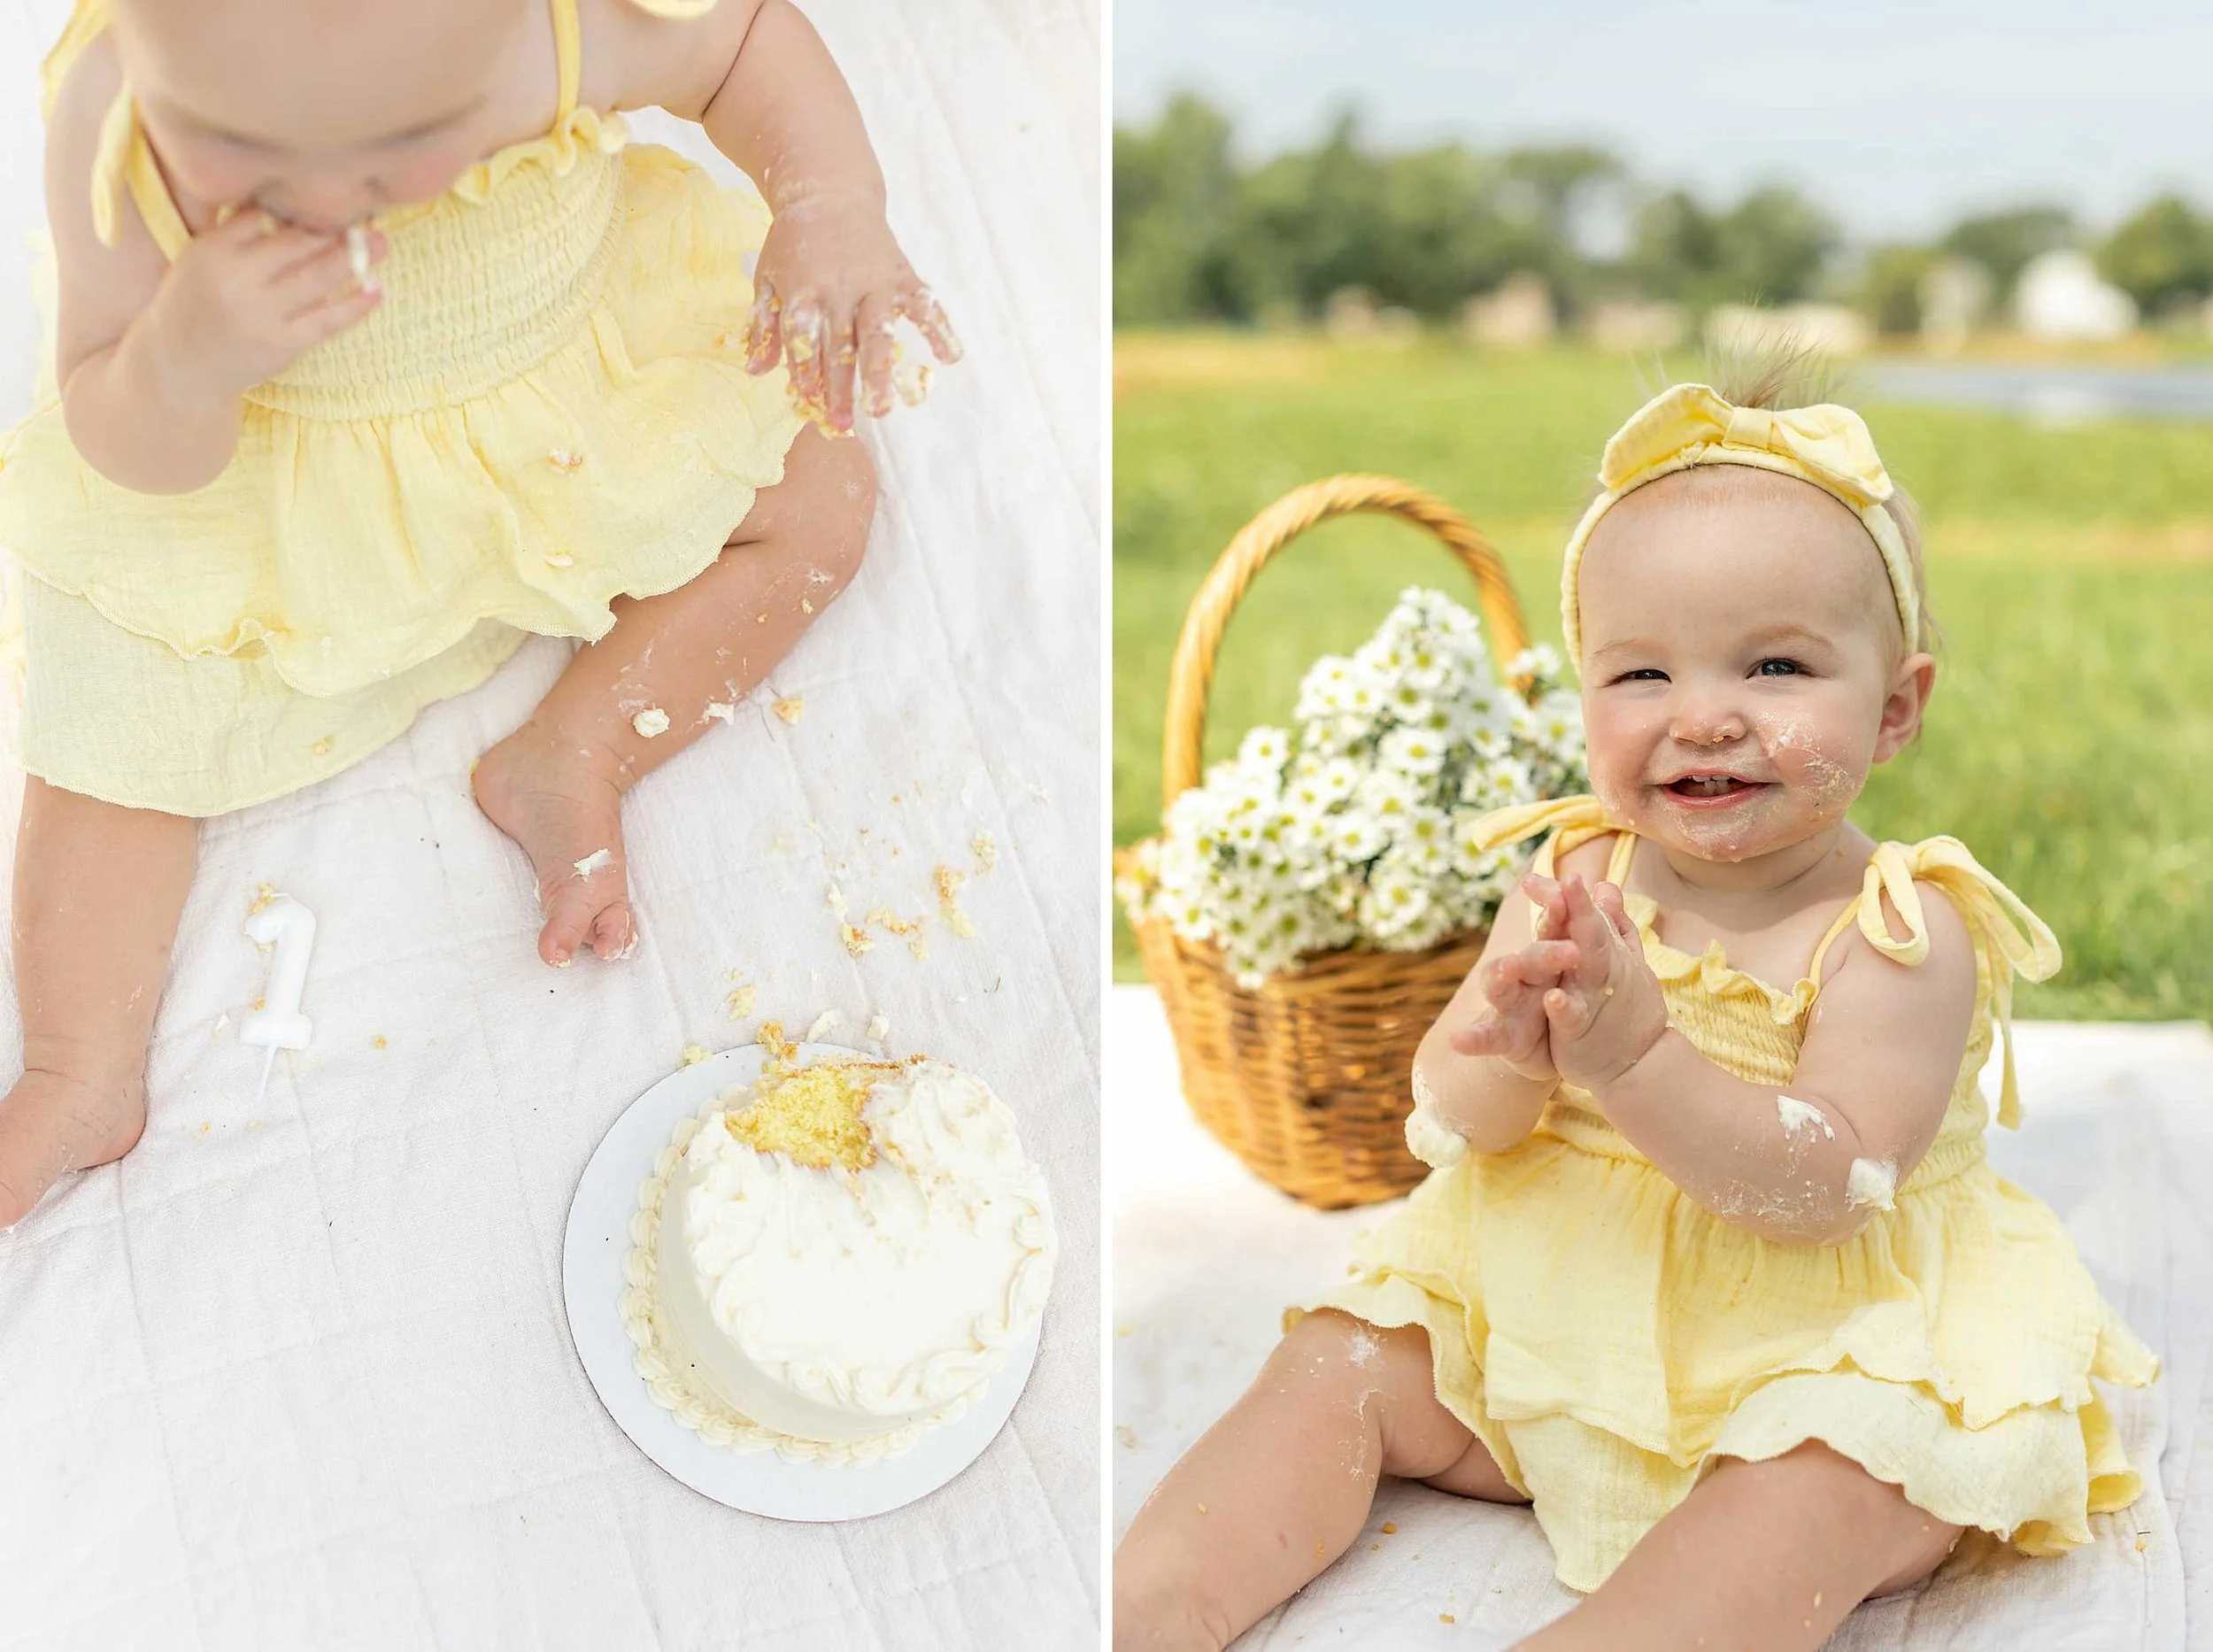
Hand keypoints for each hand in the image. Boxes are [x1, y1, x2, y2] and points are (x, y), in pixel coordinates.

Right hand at [139, 210, 385, 404]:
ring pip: (317, 278)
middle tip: (365, 219)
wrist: (181, 363)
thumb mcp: (200, 258)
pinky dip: (356, 305)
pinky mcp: (283, 344)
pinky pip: (328, 321)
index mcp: (213, 249)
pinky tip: (376, 290)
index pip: (263, 215)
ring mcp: (262, 313)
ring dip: (354, 259)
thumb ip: (235, 231)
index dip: (297, 208)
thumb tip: (281, 198)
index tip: (325, 202)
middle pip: (296, 243)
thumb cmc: (197, 302)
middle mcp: (237, 278)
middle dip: (335, 229)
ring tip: (381, 245)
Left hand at [744, 191, 959, 435]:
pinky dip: (940, 329)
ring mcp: (875, 281)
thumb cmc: (794, 243)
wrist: (830, 191)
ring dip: (881, 372)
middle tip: (842, 424)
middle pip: (840, 343)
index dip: (804, 368)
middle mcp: (840, 287)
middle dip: (840, 386)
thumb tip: (755, 371)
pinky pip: (925, 305)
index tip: (807, 399)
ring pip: (878, 332)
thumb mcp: (769, 277)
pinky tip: (951, 358)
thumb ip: (764, 324)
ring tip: (884, 408)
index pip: (803, 336)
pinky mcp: (902, 274)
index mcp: (804, 289)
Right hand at [1447, 875, 1582, 1082]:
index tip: (1572, 882)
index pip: (1554, 925)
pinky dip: (1471, 1038)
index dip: (1560, 905)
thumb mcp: (1586, 967)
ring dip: (1502, 973)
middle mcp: (1526, 974)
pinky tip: (1457, 1040)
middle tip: (1570, 949)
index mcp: (1550, 955)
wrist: (1552, 1051)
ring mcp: (1510, 1004)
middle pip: (1532, 954)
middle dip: (1546, 948)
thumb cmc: (1564, 1000)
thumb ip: (1596, 928)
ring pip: (1501, 984)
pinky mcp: (1502, 1037)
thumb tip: (1607, 886)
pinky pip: (1486, 1036)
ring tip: (1508, 967)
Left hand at [1536, 874, 1669, 1090]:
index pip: (1588, 916)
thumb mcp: (1621, 963)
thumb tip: (1605, 886)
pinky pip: (1572, 1017)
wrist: (1640, 1064)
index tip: (1544, 875)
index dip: (1572, 896)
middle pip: (1591, 933)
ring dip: (1570, 945)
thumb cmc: (1626, 1008)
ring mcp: (1592, 998)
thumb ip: (1613, 925)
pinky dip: (1564, 1007)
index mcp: (1605, 952)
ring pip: (1585, 968)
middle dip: (1580, 906)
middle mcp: (1600, 970)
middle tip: (1568, 880)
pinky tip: (1552, 998)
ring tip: (1555, 921)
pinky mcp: (1581, 1030)